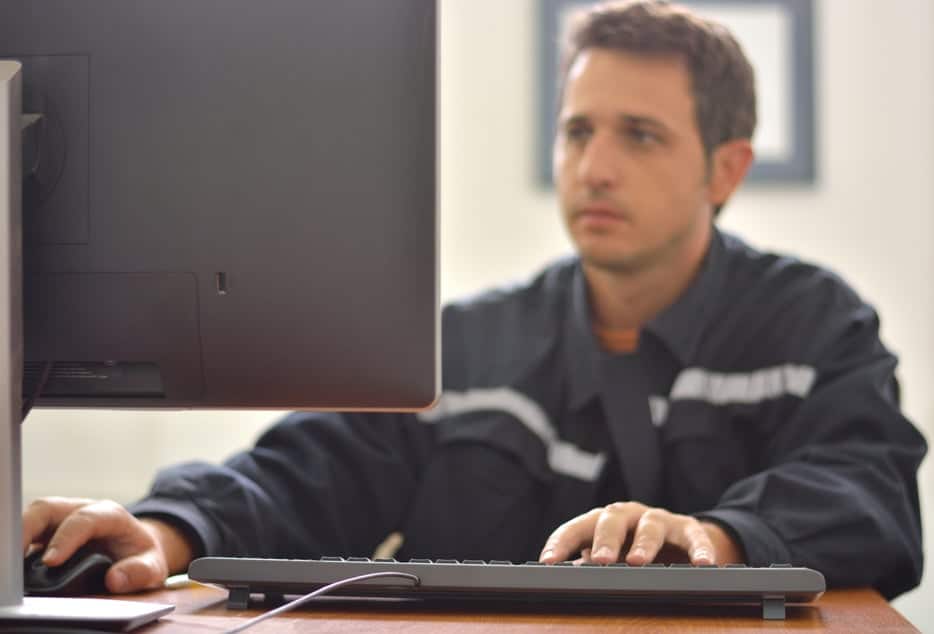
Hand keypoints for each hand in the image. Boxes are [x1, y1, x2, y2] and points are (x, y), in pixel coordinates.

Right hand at [22, 497, 194, 593]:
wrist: (136, 550)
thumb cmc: (141, 557)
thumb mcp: (153, 567)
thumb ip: (141, 571)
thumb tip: (115, 579)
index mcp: (110, 515)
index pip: (84, 519)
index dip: (65, 538)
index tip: (52, 561)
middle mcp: (82, 511)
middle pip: (47, 508)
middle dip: (27, 528)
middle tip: (16, 559)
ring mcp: (62, 520)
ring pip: (33, 517)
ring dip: (19, 535)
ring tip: (11, 564)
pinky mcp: (48, 532)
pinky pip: (28, 532)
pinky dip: (19, 546)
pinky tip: (16, 566)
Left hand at [539, 501, 743, 565]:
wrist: (676, 540)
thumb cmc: (632, 549)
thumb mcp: (609, 556)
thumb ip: (587, 566)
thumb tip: (562, 582)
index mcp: (601, 522)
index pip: (576, 529)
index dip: (561, 543)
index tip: (548, 562)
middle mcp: (627, 515)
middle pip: (612, 519)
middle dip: (605, 540)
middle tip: (600, 560)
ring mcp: (658, 519)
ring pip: (650, 525)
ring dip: (644, 543)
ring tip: (639, 561)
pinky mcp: (687, 528)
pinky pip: (694, 536)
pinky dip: (699, 549)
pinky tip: (704, 564)